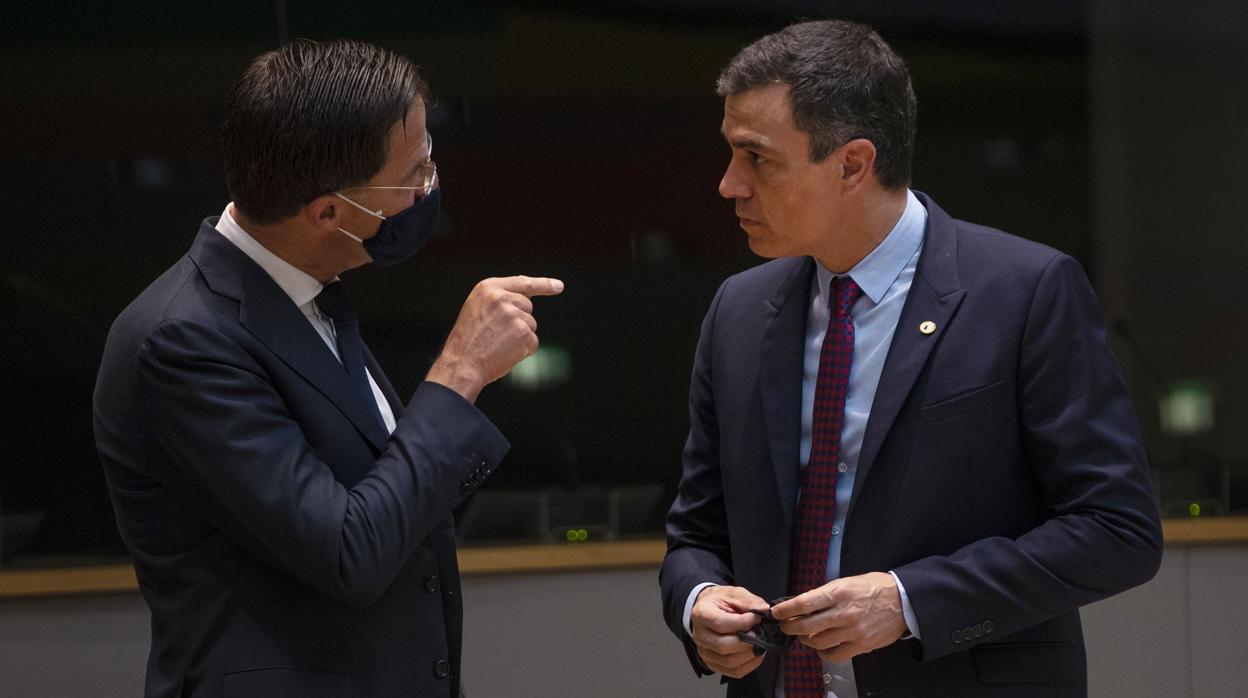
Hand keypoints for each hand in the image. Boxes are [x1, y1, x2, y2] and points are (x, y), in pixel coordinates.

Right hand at [426, 276, 563, 401]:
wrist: (462, 363)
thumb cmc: (468, 340)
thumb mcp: (477, 309)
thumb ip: (499, 300)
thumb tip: (527, 303)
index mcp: (489, 288)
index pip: (522, 283)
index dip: (543, 284)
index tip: (559, 286)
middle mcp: (503, 298)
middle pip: (527, 307)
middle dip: (518, 320)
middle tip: (495, 334)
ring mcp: (515, 315)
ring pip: (530, 325)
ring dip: (519, 337)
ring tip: (497, 344)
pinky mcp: (524, 333)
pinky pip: (533, 342)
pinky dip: (523, 350)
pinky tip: (505, 354)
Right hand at [689, 585, 768, 678]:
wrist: (708, 610)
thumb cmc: (720, 602)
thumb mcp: (733, 593)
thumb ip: (749, 600)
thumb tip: (764, 610)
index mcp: (702, 614)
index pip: (720, 624)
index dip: (742, 623)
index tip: (755, 618)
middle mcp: (700, 636)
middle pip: (724, 646)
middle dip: (748, 641)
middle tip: (760, 633)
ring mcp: (705, 652)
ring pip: (729, 661)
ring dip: (750, 654)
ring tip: (760, 642)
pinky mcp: (713, 663)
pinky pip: (734, 671)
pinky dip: (750, 664)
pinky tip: (756, 653)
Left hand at [770, 572, 906, 662]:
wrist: (903, 601)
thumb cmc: (875, 588)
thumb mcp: (847, 582)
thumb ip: (826, 594)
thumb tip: (804, 604)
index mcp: (839, 592)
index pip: (804, 603)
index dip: (786, 609)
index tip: (777, 612)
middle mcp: (844, 612)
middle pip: (806, 625)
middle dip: (790, 627)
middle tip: (786, 626)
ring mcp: (852, 631)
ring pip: (817, 642)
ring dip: (806, 640)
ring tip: (804, 635)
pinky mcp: (861, 645)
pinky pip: (834, 655)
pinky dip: (823, 653)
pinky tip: (821, 647)